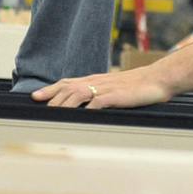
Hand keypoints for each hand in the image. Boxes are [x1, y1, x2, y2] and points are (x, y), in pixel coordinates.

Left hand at [32, 66, 172, 109]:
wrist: (157, 79)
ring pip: (80, 93)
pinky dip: (90, 107)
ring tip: (54, 112)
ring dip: (65, 103)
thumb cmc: (135, 87)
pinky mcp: (118, 96)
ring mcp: (107, 88)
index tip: (35, 96)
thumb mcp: (112, 89)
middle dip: (52, 98)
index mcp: (95, 81)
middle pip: (69, 87)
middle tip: (39, 107)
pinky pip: (100, 101)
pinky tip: (82, 114)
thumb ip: (96, 95)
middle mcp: (97, 82)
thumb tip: (82, 107)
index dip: (50, 89)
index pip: (67, 83)